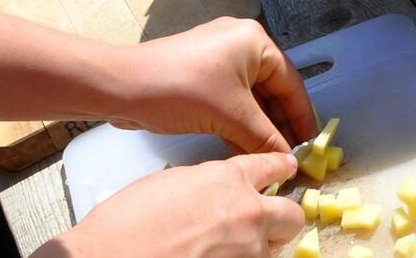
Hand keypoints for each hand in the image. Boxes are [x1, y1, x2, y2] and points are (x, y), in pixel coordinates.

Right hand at [47, 152, 303, 257]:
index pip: (271, 166)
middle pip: (291, 214)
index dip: (281, 168)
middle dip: (281, 218)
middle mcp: (247, 212)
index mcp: (228, 180)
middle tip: (266, 223)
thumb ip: (204, 185)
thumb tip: (213, 193)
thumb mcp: (169, 184)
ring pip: (270, 249)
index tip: (287, 169)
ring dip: (254, 249)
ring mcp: (246, 250)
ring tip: (227, 251)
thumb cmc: (124, 224)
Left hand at [107, 18, 317, 154]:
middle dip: (277, 123)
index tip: (310, 142)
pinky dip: (236, 123)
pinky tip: (243, 148)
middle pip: (270, 90)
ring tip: (268, 155)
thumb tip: (286, 158)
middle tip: (289, 153)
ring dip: (257, 126)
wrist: (122, 87)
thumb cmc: (180, 89)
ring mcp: (218, 59)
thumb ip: (264, 137)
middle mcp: (240, 45)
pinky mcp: (199, 76)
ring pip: (248, 98)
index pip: (290, 82)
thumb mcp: (229, 115)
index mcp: (255, 42)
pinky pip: (228, 100)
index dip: (301, 115)